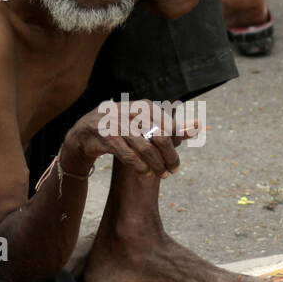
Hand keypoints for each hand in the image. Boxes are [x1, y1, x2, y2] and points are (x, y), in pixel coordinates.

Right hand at [64, 98, 198, 178]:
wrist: (84, 133)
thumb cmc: (121, 129)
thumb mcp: (144, 124)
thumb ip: (169, 127)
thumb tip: (198, 127)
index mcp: (142, 106)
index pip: (167, 124)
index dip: (175, 142)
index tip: (178, 157)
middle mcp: (130, 111)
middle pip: (159, 135)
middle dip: (169, 156)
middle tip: (174, 171)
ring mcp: (117, 123)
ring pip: (144, 147)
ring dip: (156, 164)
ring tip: (162, 175)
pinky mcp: (106, 137)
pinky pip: (128, 154)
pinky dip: (139, 165)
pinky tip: (146, 173)